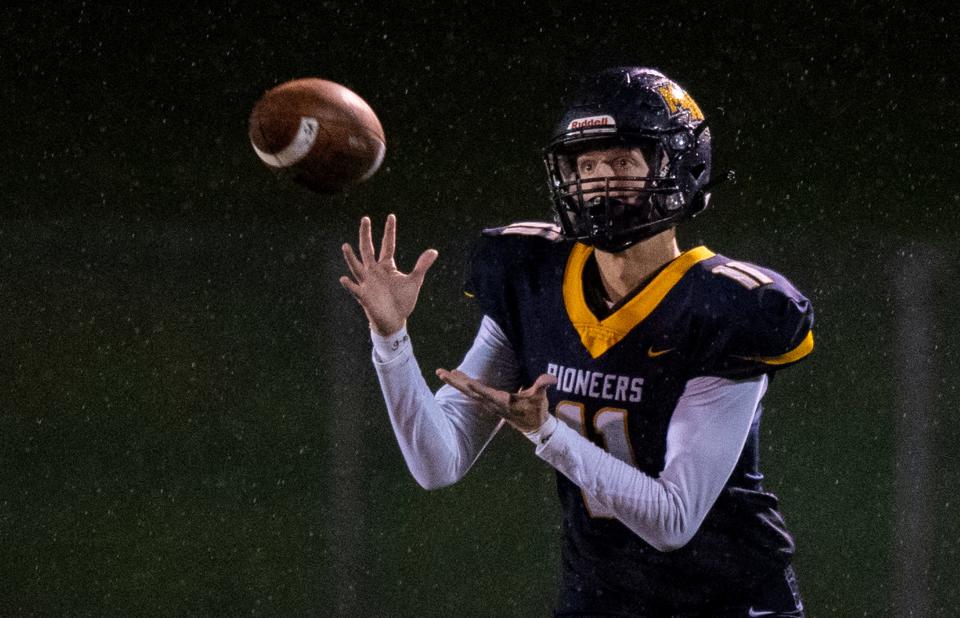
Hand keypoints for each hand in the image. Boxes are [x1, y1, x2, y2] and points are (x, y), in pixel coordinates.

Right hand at [340, 214, 438, 335]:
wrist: (394, 321)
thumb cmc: (402, 301)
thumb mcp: (414, 281)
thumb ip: (421, 265)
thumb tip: (434, 251)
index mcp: (387, 266)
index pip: (388, 245)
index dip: (390, 231)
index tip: (391, 216)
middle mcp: (374, 271)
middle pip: (368, 249)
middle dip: (366, 234)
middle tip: (365, 218)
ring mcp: (368, 282)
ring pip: (357, 266)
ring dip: (350, 257)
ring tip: (345, 246)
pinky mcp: (364, 296)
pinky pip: (355, 289)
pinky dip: (349, 285)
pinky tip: (344, 278)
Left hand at [435, 369, 557, 432]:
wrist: (534, 427)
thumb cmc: (536, 411)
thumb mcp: (540, 399)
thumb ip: (542, 386)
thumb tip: (551, 378)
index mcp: (502, 401)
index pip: (486, 393)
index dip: (476, 387)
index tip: (464, 381)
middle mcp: (492, 403)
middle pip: (470, 391)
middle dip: (455, 382)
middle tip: (440, 372)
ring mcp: (488, 404)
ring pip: (468, 392)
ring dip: (455, 383)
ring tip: (443, 373)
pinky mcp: (489, 403)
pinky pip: (472, 393)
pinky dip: (462, 385)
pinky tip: (456, 379)